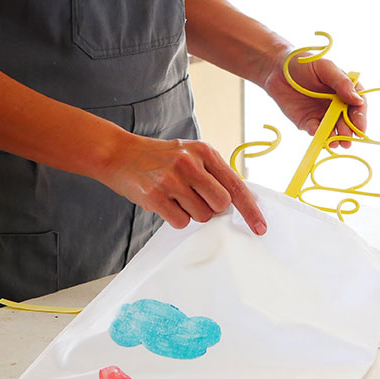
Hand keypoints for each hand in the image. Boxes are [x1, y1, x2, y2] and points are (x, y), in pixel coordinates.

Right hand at [102, 135, 265, 234]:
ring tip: (174, 196)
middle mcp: (190, 163)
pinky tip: (164, 202)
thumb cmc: (160, 159)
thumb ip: (213, 174)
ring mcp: (172, 179)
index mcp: (204, 151)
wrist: (119, 153)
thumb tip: (237, 202)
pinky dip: (175, 218)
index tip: (260, 226)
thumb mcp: (190, 155)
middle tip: (195, 199)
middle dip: (212, 209)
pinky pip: (180, 221)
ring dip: (191, 213)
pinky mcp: (155, 195)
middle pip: (221, 204)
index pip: (236, 185)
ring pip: (201, 215)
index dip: (250, 209)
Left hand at [258, 47, 366, 147]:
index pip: (358, 106)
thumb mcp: (325, 68)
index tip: (360, 129)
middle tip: (347, 140)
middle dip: (348, 132)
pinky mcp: (308, 122)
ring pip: (333, 130)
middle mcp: (337, 106)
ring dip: (335, 137)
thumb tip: (358, 100)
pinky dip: (317, 133)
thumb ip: (342, 83)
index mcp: (346, 91)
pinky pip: (314, 131)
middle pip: (347, 122)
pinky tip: (316, 133)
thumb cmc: (304, 63)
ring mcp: (323, 115)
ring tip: (336, 142)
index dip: (360, 118)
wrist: (277, 69)